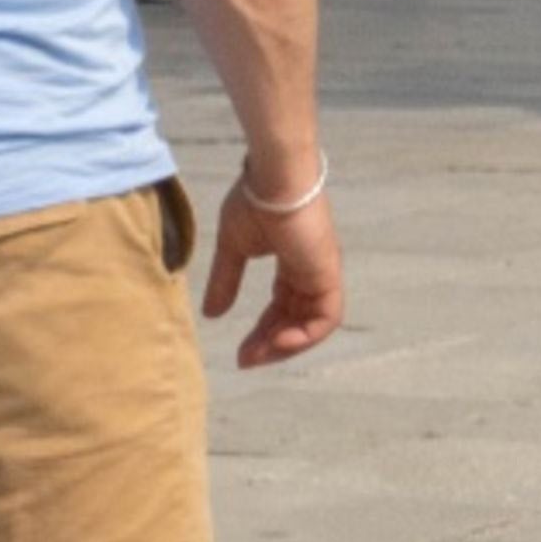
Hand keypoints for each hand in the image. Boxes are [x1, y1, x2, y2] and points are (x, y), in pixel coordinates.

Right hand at [208, 176, 345, 368]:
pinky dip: (306, 336)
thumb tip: (212, 314)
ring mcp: (323, 274)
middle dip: (270, 345)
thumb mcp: (233, 249)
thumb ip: (226, 281)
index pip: (282, 307)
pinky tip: (280, 344)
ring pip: (313, 325)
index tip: (241, 351)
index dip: (263, 331)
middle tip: (245, 360)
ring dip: (286, 346)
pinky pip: (326, 318)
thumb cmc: (254, 203)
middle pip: (295, 320)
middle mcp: (312, 272)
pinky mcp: (328, 275)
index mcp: (293, 263)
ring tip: (258, 356)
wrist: (272, 181)